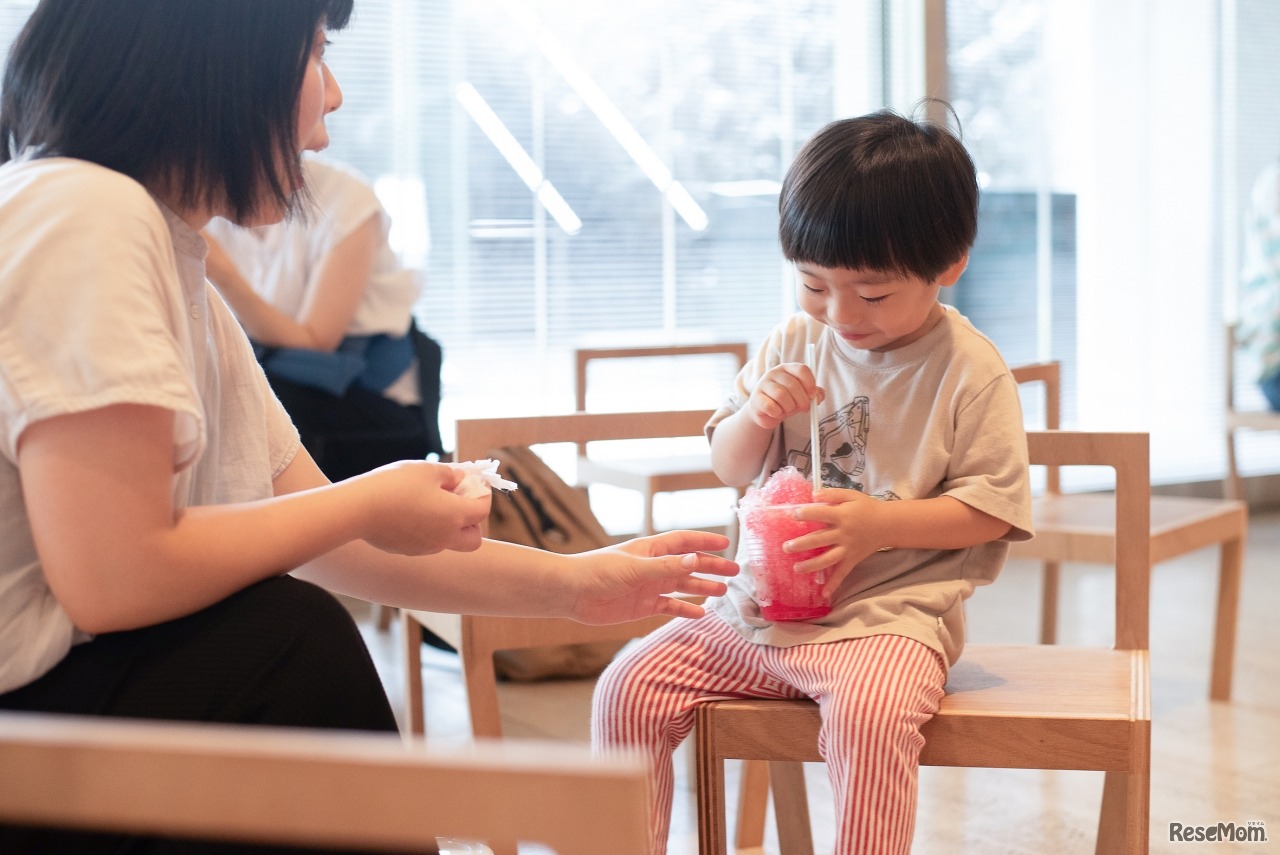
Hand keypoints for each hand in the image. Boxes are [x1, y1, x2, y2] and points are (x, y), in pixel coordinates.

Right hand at [347, 460, 490, 554]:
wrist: (357, 509)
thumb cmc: (395, 485)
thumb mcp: (427, 470)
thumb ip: (451, 474)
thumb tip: (461, 478)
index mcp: (455, 516)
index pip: (483, 509)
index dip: (482, 493)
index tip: (473, 481)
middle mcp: (445, 537)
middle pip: (474, 539)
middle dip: (472, 521)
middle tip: (458, 501)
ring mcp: (425, 547)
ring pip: (449, 542)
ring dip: (449, 526)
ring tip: (430, 503)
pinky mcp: (407, 550)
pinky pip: (426, 543)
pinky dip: (427, 530)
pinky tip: (410, 512)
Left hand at [564, 531, 738, 624]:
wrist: (573, 593)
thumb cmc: (599, 572)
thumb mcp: (637, 568)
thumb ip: (668, 567)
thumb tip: (697, 559)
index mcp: (651, 550)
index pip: (685, 542)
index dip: (705, 541)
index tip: (726, 542)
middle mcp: (653, 566)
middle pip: (689, 565)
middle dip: (711, 566)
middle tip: (734, 571)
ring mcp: (649, 586)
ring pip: (682, 586)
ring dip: (702, 587)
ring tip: (723, 591)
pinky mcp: (642, 606)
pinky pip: (669, 606)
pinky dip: (685, 609)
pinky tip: (700, 613)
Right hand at [745, 362, 822, 429]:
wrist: (767, 413)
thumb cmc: (787, 401)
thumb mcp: (803, 396)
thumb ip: (815, 394)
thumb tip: (819, 395)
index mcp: (787, 368)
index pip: (801, 369)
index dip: (810, 382)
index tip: (813, 395)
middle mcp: (774, 373)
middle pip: (793, 384)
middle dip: (802, 400)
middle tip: (805, 408)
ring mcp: (762, 384)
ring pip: (781, 395)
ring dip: (789, 407)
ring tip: (788, 410)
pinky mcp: (755, 398)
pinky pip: (770, 406)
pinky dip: (777, 413)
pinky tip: (776, 413)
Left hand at [785, 489, 887, 593]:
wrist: (888, 524)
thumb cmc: (866, 508)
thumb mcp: (851, 495)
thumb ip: (832, 494)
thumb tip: (812, 495)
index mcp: (842, 515)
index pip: (821, 514)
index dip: (807, 514)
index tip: (793, 514)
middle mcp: (843, 533)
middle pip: (820, 539)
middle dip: (801, 544)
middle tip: (786, 547)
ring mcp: (848, 549)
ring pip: (828, 559)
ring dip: (811, 565)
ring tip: (796, 568)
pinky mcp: (852, 559)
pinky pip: (842, 573)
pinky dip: (834, 584)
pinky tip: (824, 594)